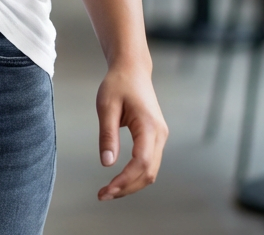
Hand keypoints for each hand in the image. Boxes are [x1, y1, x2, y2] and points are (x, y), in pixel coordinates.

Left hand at [95, 61, 167, 200]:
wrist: (132, 69)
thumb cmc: (118, 83)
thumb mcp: (106, 105)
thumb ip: (107, 135)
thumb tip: (107, 163)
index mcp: (149, 126)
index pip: (141, 162)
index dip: (125, 180)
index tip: (107, 190)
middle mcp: (160, 134)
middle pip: (148, 172)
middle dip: (127, 187)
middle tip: (103, 195)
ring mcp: (160, 136)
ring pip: (151, 171)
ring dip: (131, 184)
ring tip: (109, 191)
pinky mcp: (155, 137)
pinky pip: (149, 163)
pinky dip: (135, 175)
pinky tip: (119, 179)